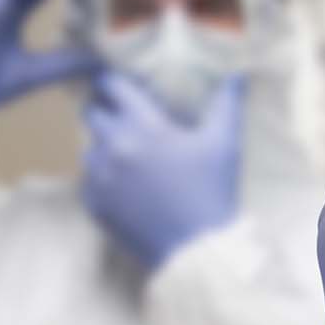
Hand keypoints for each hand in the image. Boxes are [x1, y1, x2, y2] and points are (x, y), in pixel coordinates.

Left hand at [80, 70, 244, 270]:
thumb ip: (226, 104)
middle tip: (124, 118)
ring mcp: (100, 177)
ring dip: (103, 146)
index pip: (112, 87)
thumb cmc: (212, 191)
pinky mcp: (95, 205)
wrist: (198, 249)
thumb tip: (236, 75)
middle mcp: (113, 146)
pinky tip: (125, 184)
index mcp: (143, 125)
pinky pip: (89, 180)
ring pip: (88, 148)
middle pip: (92, 114)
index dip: (115, 82)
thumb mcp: (224, 144)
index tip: (121, 85)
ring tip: (127, 155)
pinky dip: (102, 177)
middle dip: (105, 111)